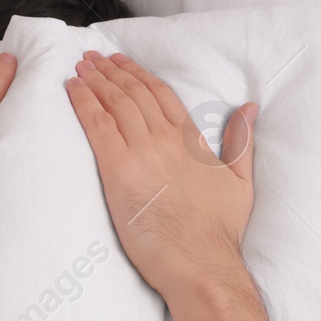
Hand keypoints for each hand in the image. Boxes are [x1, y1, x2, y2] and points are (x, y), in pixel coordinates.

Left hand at [65, 51, 257, 301]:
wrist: (201, 262)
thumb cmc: (219, 232)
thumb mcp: (240, 181)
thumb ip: (240, 142)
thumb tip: (248, 108)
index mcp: (191, 140)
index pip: (161, 95)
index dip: (138, 75)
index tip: (121, 63)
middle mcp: (165, 139)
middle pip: (133, 94)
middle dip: (110, 72)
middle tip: (91, 58)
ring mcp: (142, 152)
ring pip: (114, 104)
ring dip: (94, 81)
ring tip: (80, 67)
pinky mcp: (118, 170)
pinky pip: (97, 126)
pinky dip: (83, 103)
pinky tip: (72, 89)